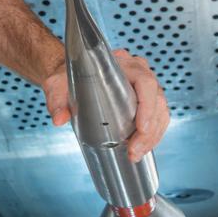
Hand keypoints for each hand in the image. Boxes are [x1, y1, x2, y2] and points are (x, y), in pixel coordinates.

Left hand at [41, 47, 169, 162]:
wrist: (69, 77)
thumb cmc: (67, 78)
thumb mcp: (58, 86)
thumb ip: (57, 100)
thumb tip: (59, 118)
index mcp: (120, 63)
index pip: (145, 81)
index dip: (147, 105)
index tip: (141, 128)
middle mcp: (136, 71)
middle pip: (156, 99)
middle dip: (149, 130)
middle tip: (134, 151)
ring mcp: (142, 85)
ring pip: (160, 110)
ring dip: (153, 136)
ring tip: (136, 153)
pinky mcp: (144, 99)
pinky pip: (158, 116)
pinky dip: (153, 134)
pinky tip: (141, 147)